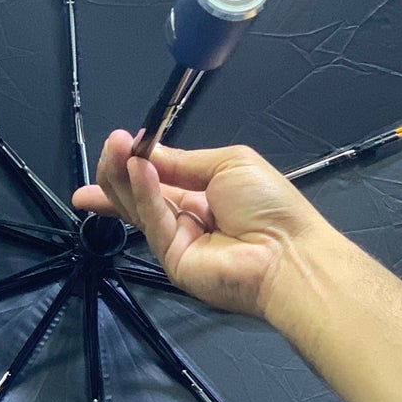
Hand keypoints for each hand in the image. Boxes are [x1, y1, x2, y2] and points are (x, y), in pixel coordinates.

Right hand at [73, 131, 331, 318]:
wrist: (289, 253)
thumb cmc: (269, 204)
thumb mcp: (228, 163)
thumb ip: (184, 160)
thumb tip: (147, 153)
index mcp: (203, 194)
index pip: (158, 177)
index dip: (136, 161)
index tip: (121, 141)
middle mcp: (185, 217)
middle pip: (139, 193)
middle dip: (120, 168)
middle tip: (112, 144)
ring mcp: (177, 240)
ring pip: (138, 207)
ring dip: (124, 175)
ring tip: (115, 148)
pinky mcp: (171, 259)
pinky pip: (154, 221)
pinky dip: (144, 193)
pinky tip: (138, 170)